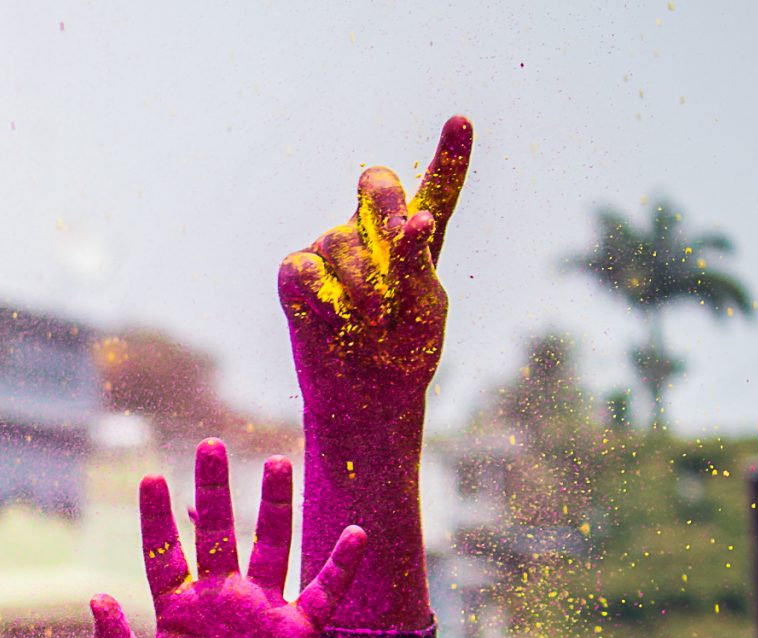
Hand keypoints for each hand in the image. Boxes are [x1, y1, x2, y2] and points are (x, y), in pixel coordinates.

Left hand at [91, 444, 364, 637]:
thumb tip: (96, 599)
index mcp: (179, 609)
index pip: (166, 552)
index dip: (158, 518)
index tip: (150, 477)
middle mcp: (221, 599)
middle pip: (218, 532)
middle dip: (213, 491)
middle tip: (209, 445)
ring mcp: (261, 610)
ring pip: (270, 546)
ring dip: (273, 506)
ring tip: (276, 463)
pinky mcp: (298, 631)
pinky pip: (323, 591)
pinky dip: (340, 565)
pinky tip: (355, 533)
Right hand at [280, 117, 471, 420]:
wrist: (362, 397)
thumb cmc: (402, 352)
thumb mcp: (424, 306)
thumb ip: (418, 259)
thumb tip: (409, 219)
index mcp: (417, 240)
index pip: (437, 190)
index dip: (449, 155)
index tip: (460, 121)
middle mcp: (371, 235)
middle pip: (377, 186)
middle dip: (386, 202)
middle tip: (399, 234)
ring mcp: (330, 251)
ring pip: (339, 239)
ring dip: (359, 283)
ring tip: (368, 320)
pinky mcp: (296, 273)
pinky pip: (302, 267)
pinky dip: (320, 294)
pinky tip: (331, 317)